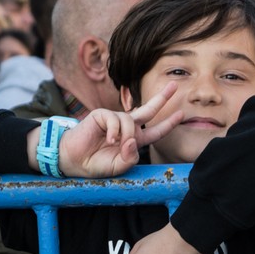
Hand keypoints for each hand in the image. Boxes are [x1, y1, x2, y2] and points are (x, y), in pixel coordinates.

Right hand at [52, 82, 183, 177]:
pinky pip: (115, 120)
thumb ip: (129, 158)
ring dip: (126, 135)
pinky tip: (108, 140)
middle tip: (175, 86)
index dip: (168, 123)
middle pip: (149, 110)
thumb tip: (133, 141)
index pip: (155, 130)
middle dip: (162, 98)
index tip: (181, 114)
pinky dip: (114, 132)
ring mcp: (115, 120)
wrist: (73, 160)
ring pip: (130, 121)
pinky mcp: (102, 115)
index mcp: (134, 140)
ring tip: (114, 146)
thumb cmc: (95, 164)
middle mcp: (127, 127)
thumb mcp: (117, 167)